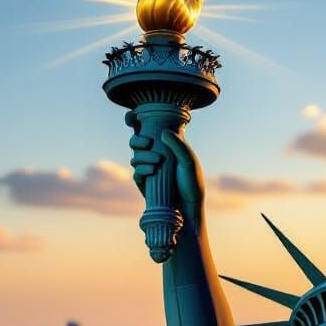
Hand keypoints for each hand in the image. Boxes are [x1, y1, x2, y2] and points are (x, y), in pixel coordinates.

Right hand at [126, 111, 205, 225]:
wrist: (188, 208)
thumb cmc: (192, 183)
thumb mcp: (188, 161)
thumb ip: (178, 145)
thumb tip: (163, 132)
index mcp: (166, 145)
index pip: (148, 129)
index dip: (136, 121)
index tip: (133, 117)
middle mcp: (155, 155)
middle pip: (136, 141)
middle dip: (137, 139)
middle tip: (148, 142)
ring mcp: (148, 169)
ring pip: (135, 156)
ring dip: (143, 156)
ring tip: (158, 162)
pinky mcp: (144, 183)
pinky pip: (136, 173)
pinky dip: (142, 170)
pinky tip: (152, 171)